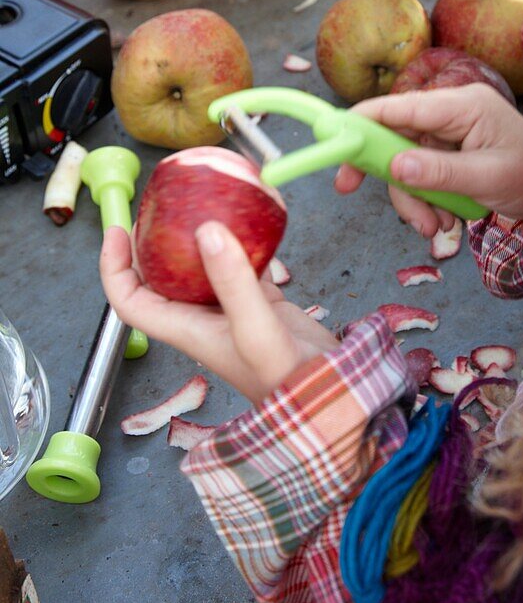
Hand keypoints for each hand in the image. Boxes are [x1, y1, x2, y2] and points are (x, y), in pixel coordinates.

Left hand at [100, 223, 336, 407]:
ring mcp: (233, 309)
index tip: (117, 232)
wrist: (327, 395)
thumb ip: (231, 281)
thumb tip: (207, 230)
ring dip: (198, 240)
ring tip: (201, 207)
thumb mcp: (254, 329)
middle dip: (153, 245)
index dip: (115, 268)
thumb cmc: (285, 378)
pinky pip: (243, 264)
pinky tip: (254, 223)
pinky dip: (244, 243)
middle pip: (160, 280)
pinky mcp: (262, 302)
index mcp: (187, 329)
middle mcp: (203, 318)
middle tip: (161, 210)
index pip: (131, 301)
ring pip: (201, 268)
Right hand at [334, 84, 522, 237]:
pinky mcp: (449, 151)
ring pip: (404, 161)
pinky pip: (420, 173)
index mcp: (463, 106)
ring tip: (434, 228)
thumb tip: (396, 167)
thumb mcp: (488, 178)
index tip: (332, 136)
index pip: (401, 105)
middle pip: (395, 135)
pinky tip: (444, 220)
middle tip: (348, 189)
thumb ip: (440, 172)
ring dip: (411, 198)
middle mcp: (452, 112)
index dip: (362, 119)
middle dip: (386, 173)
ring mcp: (450, 132)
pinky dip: (425, 200)